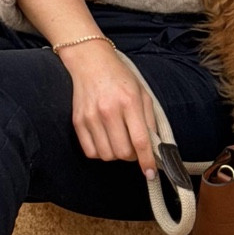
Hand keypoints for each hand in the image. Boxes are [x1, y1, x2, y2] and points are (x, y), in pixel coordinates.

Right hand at [63, 42, 157, 176]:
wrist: (90, 62)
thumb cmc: (120, 77)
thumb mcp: (142, 93)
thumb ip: (150, 120)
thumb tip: (156, 147)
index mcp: (129, 102)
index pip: (140, 140)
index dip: (147, 161)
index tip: (150, 173)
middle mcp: (109, 110)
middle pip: (123, 152)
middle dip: (132, 156)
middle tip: (134, 147)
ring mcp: (91, 117)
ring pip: (107, 155)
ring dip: (116, 154)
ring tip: (119, 141)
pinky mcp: (78, 121)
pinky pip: (90, 152)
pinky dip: (100, 152)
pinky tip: (105, 140)